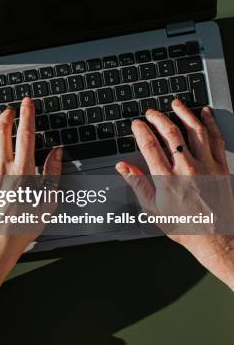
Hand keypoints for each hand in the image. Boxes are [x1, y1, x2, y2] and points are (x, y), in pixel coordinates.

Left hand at [0, 97, 61, 327]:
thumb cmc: (22, 226)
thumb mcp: (48, 201)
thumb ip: (53, 173)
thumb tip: (57, 152)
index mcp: (22, 171)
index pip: (25, 134)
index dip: (27, 115)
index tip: (28, 104)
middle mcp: (1, 168)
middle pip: (2, 131)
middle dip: (7, 114)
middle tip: (11, 108)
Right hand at [116, 99, 233, 290]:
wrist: (217, 240)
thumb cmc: (186, 228)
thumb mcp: (154, 210)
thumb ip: (138, 184)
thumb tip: (123, 167)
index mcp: (167, 180)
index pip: (150, 146)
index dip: (141, 130)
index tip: (137, 124)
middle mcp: (187, 170)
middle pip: (171, 133)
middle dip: (158, 118)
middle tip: (151, 112)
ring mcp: (207, 166)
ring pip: (194, 131)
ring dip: (184, 113)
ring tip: (176, 104)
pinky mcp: (222, 167)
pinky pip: (216, 139)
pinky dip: (210, 123)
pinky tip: (204, 114)